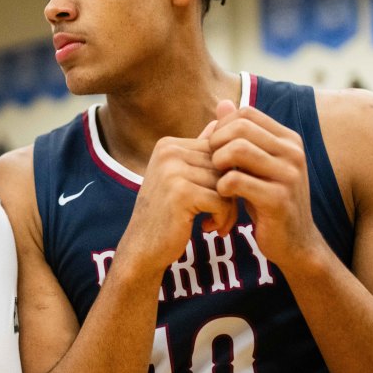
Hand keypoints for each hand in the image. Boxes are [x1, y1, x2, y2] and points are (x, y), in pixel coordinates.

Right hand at [117, 123, 226, 276]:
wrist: (142, 250)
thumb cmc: (165, 216)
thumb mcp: (179, 179)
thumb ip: (199, 154)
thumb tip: (220, 122)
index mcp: (168, 145)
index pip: (217, 151)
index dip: (225, 177)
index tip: (218, 199)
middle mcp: (168, 152)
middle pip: (223, 166)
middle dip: (230, 193)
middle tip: (221, 216)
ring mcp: (172, 171)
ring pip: (226, 183)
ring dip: (229, 208)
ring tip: (216, 223)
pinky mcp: (180, 193)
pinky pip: (222, 200)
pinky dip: (223, 218)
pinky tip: (209, 228)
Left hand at [206, 102, 325, 270]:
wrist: (294, 244)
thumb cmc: (268, 201)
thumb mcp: (256, 166)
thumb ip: (240, 136)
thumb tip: (222, 103)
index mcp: (289, 140)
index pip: (246, 113)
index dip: (223, 127)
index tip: (214, 147)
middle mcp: (293, 152)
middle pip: (240, 127)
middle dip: (217, 143)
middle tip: (211, 164)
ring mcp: (288, 175)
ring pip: (237, 150)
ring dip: (218, 164)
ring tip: (217, 179)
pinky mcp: (278, 199)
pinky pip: (236, 181)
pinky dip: (221, 187)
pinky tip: (223, 197)